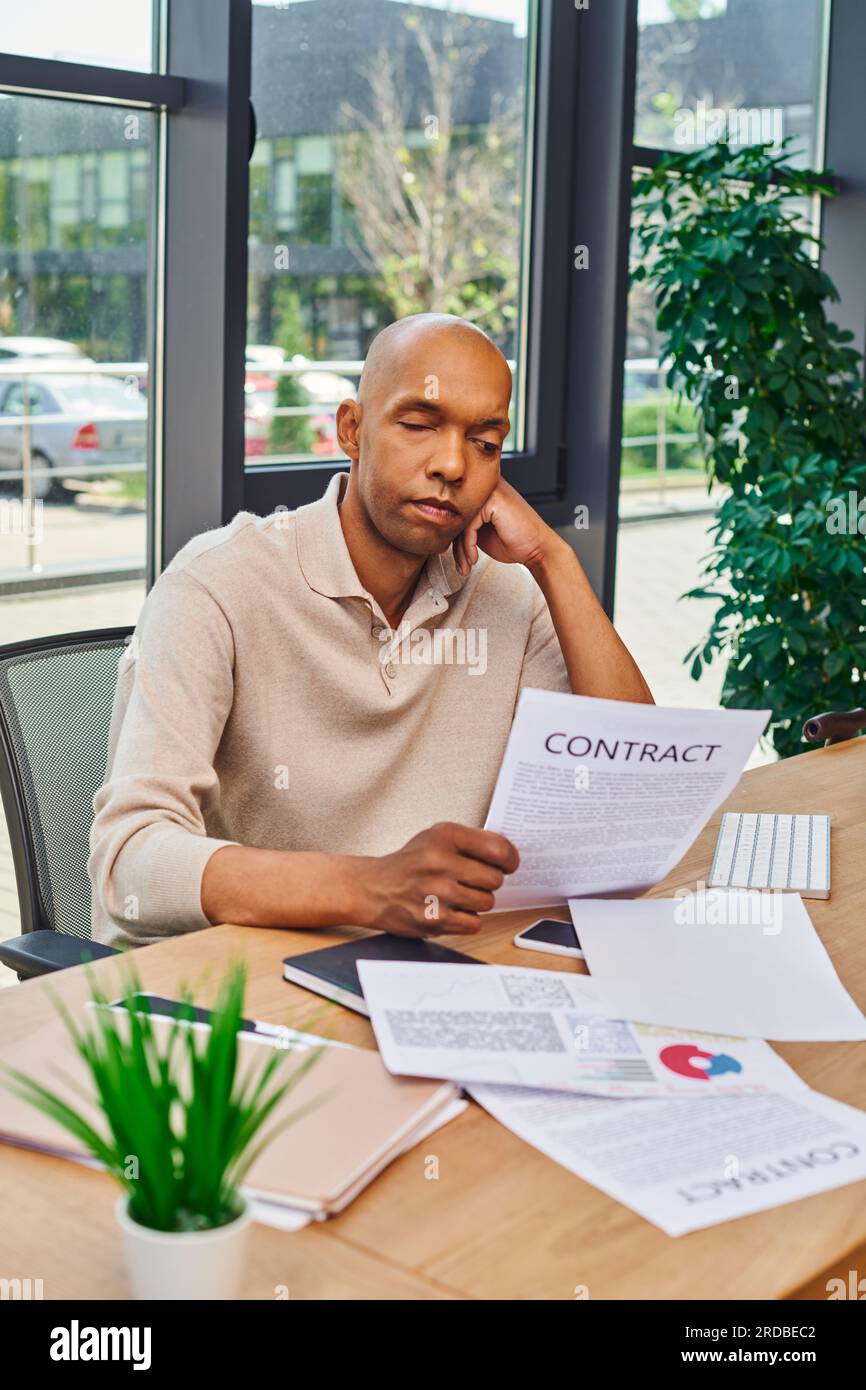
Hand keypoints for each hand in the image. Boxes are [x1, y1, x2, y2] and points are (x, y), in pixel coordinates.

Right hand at [353, 822, 519, 936]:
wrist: (373, 888)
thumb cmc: (410, 863)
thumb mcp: (436, 837)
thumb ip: (472, 841)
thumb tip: (509, 854)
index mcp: (444, 836)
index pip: (498, 848)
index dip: (510, 859)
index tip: (509, 863)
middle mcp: (439, 863)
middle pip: (495, 879)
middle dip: (488, 881)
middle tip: (473, 880)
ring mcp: (436, 893)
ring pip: (487, 902)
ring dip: (477, 901)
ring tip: (457, 894)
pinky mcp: (434, 920)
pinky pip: (474, 924)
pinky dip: (466, 919)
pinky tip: (451, 909)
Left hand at [452, 476, 561, 576]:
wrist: (537, 548)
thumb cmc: (512, 540)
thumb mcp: (480, 532)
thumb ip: (463, 525)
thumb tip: (438, 531)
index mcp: (481, 492)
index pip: (454, 512)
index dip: (450, 535)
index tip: (450, 555)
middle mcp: (484, 487)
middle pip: (455, 516)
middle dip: (454, 544)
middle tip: (459, 564)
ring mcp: (490, 491)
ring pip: (460, 522)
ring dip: (461, 550)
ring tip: (466, 565)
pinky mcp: (493, 501)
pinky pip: (468, 526)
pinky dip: (468, 547)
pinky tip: (474, 559)